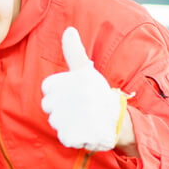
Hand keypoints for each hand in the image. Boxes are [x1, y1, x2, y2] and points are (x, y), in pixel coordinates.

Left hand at [41, 27, 124, 151]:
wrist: (120, 121)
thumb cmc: (99, 94)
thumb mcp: (86, 70)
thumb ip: (73, 51)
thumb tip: (68, 30)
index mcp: (72, 80)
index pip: (47, 89)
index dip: (60, 94)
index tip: (76, 94)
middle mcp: (72, 98)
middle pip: (48, 107)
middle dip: (62, 110)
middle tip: (81, 108)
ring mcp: (73, 118)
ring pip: (55, 122)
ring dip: (68, 124)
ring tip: (85, 119)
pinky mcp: (74, 136)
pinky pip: (64, 137)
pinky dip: (74, 138)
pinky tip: (86, 131)